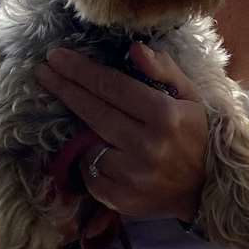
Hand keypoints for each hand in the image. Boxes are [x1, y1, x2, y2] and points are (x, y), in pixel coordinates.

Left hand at [35, 43, 209, 222]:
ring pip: (87, 143)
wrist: (205, 189)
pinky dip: (91, 160)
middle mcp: (148, 145)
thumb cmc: (194, 135)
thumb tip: (135, 49)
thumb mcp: (190, 96)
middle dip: (65, 88)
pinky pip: (90, 172)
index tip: (57, 56)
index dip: (81, 70)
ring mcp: (133, 176)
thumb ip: (164, 70)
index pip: (113, 87)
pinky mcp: (121, 199)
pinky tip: (103, 153)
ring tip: (90, 121)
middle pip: (93, 111)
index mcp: (166, 116)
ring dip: (83, 130)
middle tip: (44, 70)